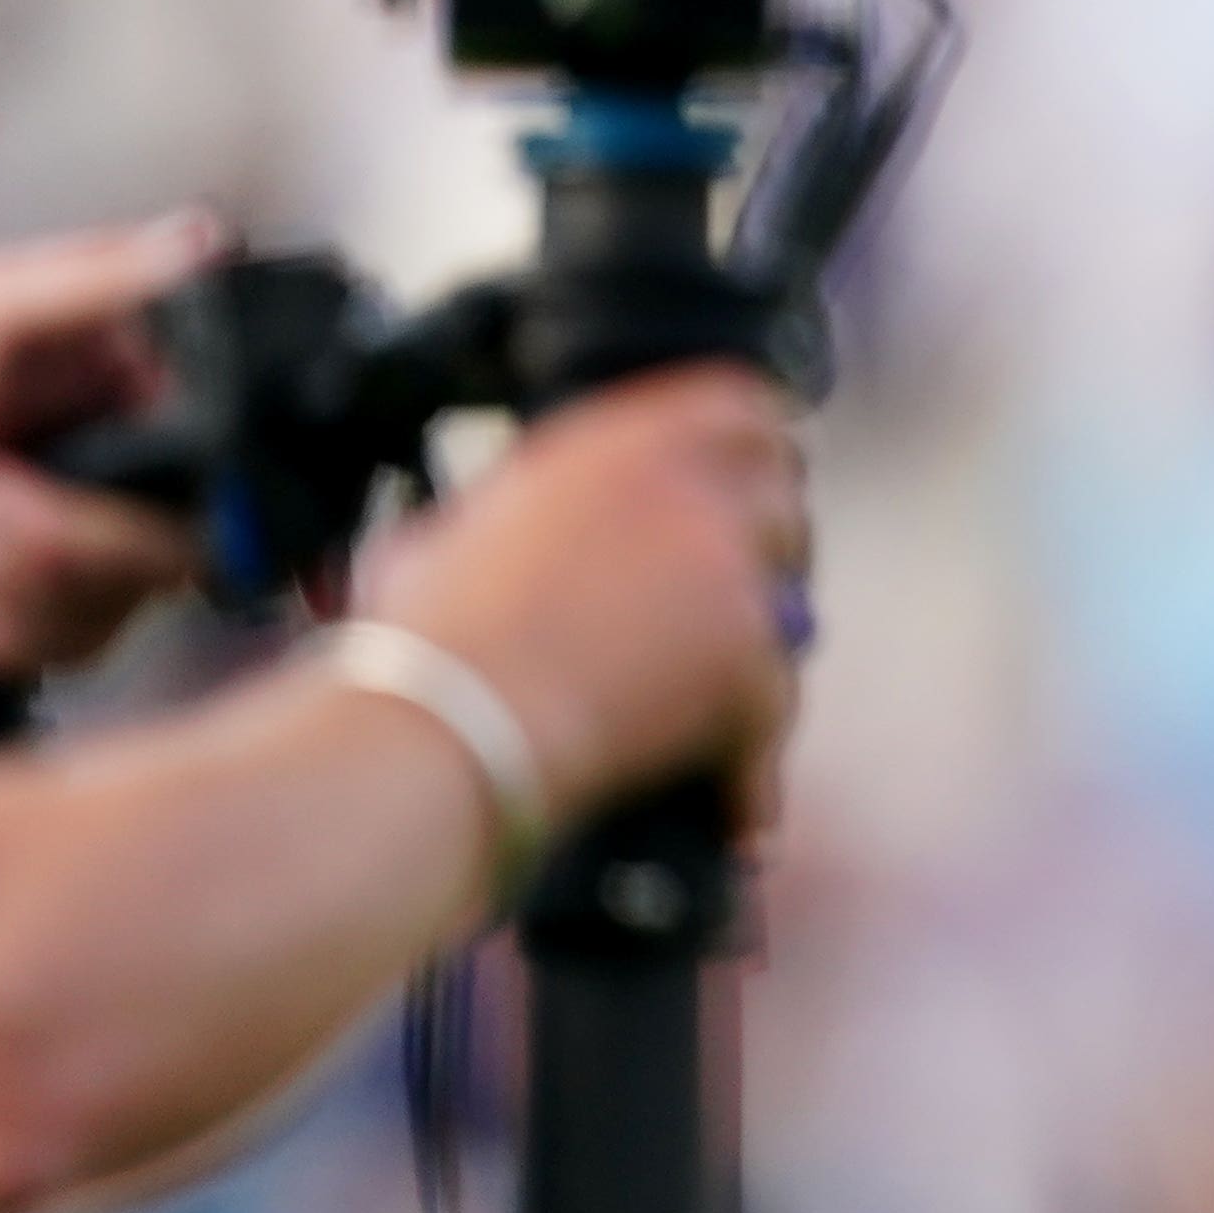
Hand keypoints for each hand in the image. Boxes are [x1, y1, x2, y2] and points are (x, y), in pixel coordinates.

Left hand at [0, 209, 220, 679]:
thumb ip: (98, 276)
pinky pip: (56, 649)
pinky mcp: (60, 622)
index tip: (117, 475)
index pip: (231, 462)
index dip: (193, 487)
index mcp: (145, 401)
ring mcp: (104, 560)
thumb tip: (203, 241)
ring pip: (109, 606)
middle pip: (168, 553)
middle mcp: (140, 484)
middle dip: (51, 533)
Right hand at [354, 366, 807, 831]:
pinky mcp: (748, 649)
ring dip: (768, 645)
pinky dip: (756, 763)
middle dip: (771, 541)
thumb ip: (505, 511)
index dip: (755, 445)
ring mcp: (725, 565)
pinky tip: (739, 808)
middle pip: (782, 491)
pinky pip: (780, 702)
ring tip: (729, 696)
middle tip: (746, 590)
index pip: (736, 403)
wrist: (443, 726)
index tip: (752, 481)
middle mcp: (682, 484)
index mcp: (613, 442)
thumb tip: (493, 526)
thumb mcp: (448, 535)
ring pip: (793, 600)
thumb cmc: (421, 647)